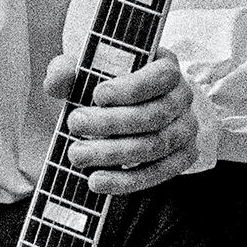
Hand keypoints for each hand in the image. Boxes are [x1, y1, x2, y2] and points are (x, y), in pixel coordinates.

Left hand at [42, 48, 199, 193]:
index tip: (96, 95)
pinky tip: (97, 181)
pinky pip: (159, 173)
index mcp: (166, 65)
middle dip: (111, 123)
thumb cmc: (105, 84)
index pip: (160, 76)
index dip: (131, 88)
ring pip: (155, 146)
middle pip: (154, 115)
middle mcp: (182, 96)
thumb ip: (69, 69)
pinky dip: (126, 181)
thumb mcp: (84, 71)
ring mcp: (186, 129)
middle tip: (75, 124)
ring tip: (77, 154)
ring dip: (113, 154)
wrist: (122, 109)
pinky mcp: (183, 157)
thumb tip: (60, 77)